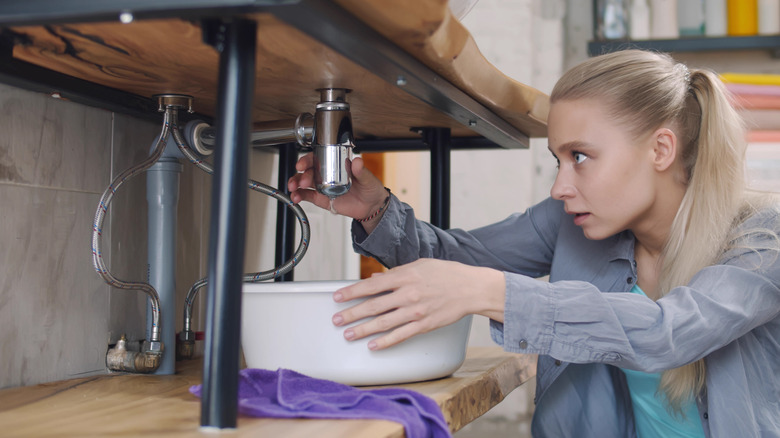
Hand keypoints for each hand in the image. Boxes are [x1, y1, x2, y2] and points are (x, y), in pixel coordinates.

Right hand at [287, 153, 387, 229]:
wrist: (371, 207)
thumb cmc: (370, 188)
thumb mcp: (367, 178)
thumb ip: (361, 171)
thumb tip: (357, 161)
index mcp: (336, 165)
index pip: (318, 158)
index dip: (308, 160)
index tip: (302, 164)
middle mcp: (327, 174)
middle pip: (308, 171)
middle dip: (301, 175)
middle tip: (301, 182)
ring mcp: (323, 186)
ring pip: (304, 183)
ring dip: (296, 184)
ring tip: (294, 190)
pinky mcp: (322, 199)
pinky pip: (307, 196)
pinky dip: (299, 196)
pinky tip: (295, 198)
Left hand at [331, 259, 505, 349]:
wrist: (470, 288)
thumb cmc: (446, 274)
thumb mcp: (419, 265)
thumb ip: (396, 273)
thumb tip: (376, 280)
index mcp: (405, 276)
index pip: (371, 285)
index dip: (352, 292)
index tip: (337, 297)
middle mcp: (408, 294)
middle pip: (373, 306)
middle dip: (351, 313)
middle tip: (336, 320)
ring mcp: (416, 311)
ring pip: (383, 323)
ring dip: (363, 330)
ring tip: (348, 334)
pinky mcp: (424, 325)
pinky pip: (401, 335)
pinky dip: (385, 342)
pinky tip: (373, 345)